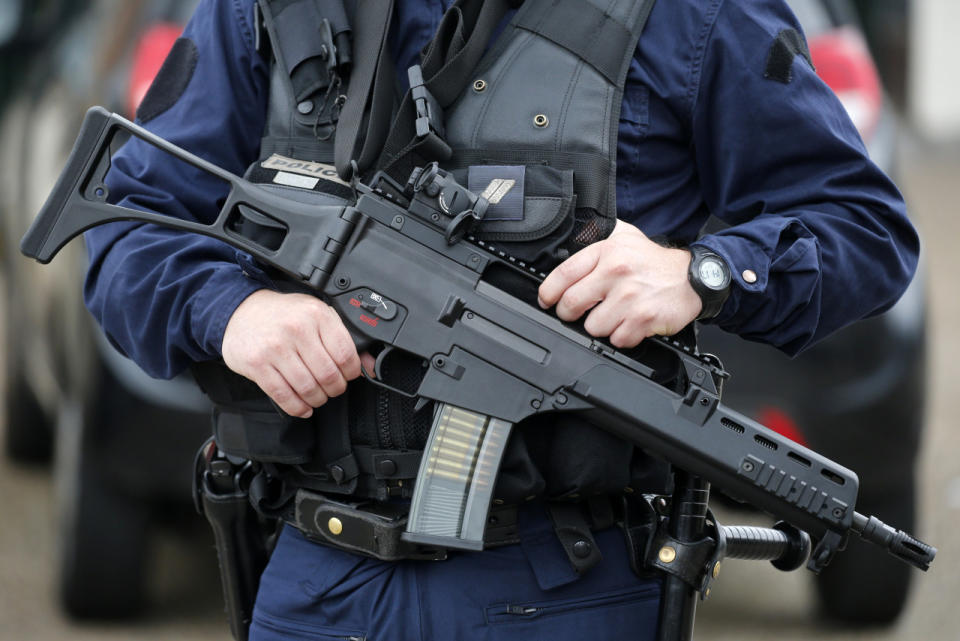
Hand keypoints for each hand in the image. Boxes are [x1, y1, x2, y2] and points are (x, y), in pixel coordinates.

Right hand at [221, 290, 375, 417]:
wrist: (241, 311)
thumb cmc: (284, 315)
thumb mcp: (317, 315)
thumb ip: (344, 337)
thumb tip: (369, 365)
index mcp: (317, 315)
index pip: (345, 354)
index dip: (351, 372)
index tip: (349, 375)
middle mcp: (296, 329)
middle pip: (328, 375)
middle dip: (335, 389)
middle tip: (333, 389)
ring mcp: (275, 348)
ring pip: (307, 388)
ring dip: (317, 399)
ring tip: (318, 397)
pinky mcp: (257, 365)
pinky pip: (283, 395)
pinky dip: (297, 407)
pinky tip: (303, 407)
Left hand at [537, 220, 701, 347]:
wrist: (693, 277)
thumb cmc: (654, 261)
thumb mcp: (624, 236)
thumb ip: (596, 238)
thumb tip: (567, 242)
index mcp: (607, 252)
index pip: (563, 274)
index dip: (549, 292)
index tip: (547, 301)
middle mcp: (617, 273)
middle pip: (571, 304)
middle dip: (569, 313)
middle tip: (578, 313)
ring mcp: (630, 297)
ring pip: (593, 326)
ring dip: (600, 326)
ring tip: (613, 315)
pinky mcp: (644, 318)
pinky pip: (617, 339)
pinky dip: (621, 336)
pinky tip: (629, 323)